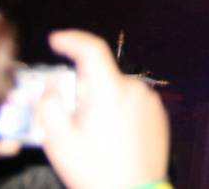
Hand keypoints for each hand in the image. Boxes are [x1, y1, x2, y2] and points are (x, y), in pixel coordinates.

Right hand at [37, 30, 168, 188]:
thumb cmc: (95, 170)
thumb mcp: (59, 141)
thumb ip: (49, 106)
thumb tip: (52, 87)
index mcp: (110, 91)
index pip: (92, 50)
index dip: (72, 40)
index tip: (56, 39)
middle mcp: (135, 89)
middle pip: (101, 77)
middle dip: (81, 90)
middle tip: (70, 119)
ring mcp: (150, 101)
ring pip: (115, 91)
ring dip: (100, 103)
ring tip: (92, 136)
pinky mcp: (159, 114)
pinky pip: (131, 103)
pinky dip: (116, 112)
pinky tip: (110, 139)